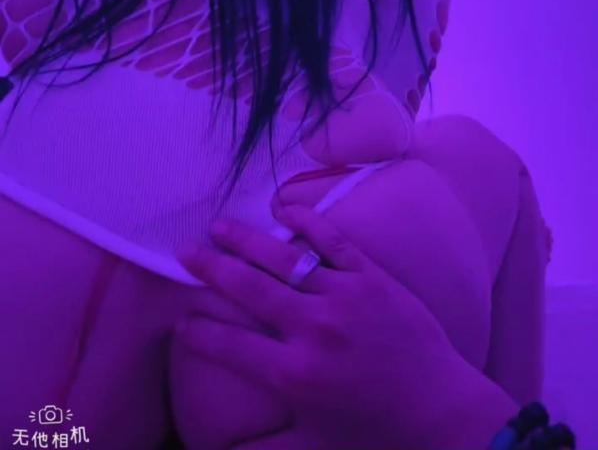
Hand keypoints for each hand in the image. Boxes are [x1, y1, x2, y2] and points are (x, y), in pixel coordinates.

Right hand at [176, 204, 500, 449]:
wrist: (442, 410)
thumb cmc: (375, 433)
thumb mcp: (311, 448)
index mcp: (293, 375)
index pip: (227, 345)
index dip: (196, 330)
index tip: (179, 318)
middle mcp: (312, 330)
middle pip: (247, 289)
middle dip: (210, 269)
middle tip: (184, 251)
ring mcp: (342, 297)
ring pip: (283, 259)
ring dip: (246, 240)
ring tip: (219, 226)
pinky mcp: (371, 277)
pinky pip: (332, 241)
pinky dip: (306, 222)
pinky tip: (282, 210)